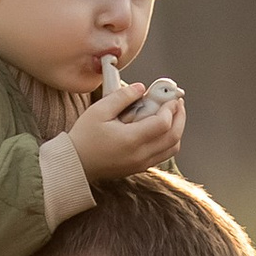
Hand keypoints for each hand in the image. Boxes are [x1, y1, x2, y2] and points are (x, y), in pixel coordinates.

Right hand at [70, 65, 186, 182]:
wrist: (76, 164)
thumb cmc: (84, 138)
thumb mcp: (99, 110)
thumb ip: (122, 96)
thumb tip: (141, 88)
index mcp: (131, 140)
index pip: (163, 123)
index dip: (170, 108)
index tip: (169, 97)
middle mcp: (140, 155)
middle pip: (174, 137)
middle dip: (180, 117)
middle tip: (176, 103)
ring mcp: (141, 164)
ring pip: (172, 148)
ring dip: (177, 130)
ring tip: (172, 115)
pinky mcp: (139, 167)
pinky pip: (163, 155)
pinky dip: (168, 140)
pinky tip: (161, 128)